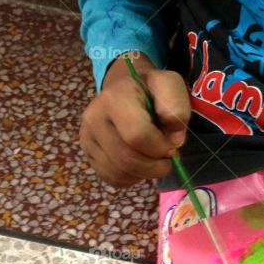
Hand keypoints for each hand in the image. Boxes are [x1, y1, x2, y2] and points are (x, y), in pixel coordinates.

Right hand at [79, 52, 191, 185]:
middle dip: (153, 167)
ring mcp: (87, 137)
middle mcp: (94, 118)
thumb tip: (172, 140)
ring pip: (118, 172)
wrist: (125, 89)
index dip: (160, 147)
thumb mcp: (170, 85)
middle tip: (166, 160)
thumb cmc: (150, 89)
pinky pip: (111, 178)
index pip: (137, 135)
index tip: (172, 146)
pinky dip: (131, 178)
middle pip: (125, 159)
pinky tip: (140, 164)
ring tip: (153, 160)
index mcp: (115, 99)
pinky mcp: (88, 154)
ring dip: (144, 174)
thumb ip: (177, 108)